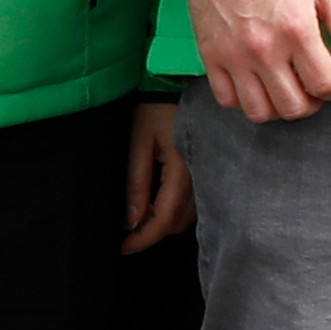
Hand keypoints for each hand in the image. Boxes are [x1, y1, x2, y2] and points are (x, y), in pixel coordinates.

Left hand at [120, 101, 195, 251]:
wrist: (179, 82)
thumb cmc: (155, 108)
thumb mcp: (138, 143)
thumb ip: (136, 183)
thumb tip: (130, 220)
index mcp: (182, 171)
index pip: (164, 220)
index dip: (142, 239)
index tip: (123, 248)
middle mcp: (200, 178)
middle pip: (177, 224)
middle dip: (151, 234)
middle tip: (126, 234)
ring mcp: (207, 174)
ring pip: (187, 216)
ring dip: (164, 223)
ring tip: (139, 220)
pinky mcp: (207, 169)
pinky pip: (194, 202)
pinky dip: (174, 211)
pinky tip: (157, 204)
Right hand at [188, 0, 330, 120]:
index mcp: (297, 31)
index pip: (323, 86)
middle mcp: (264, 50)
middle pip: (293, 107)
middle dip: (311, 103)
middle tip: (313, 88)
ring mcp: (234, 56)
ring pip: (259, 111)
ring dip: (278, 108)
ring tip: (287, 90)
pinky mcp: (210, 56)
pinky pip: (227, 100)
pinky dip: (244, 101)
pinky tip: (257, 85)